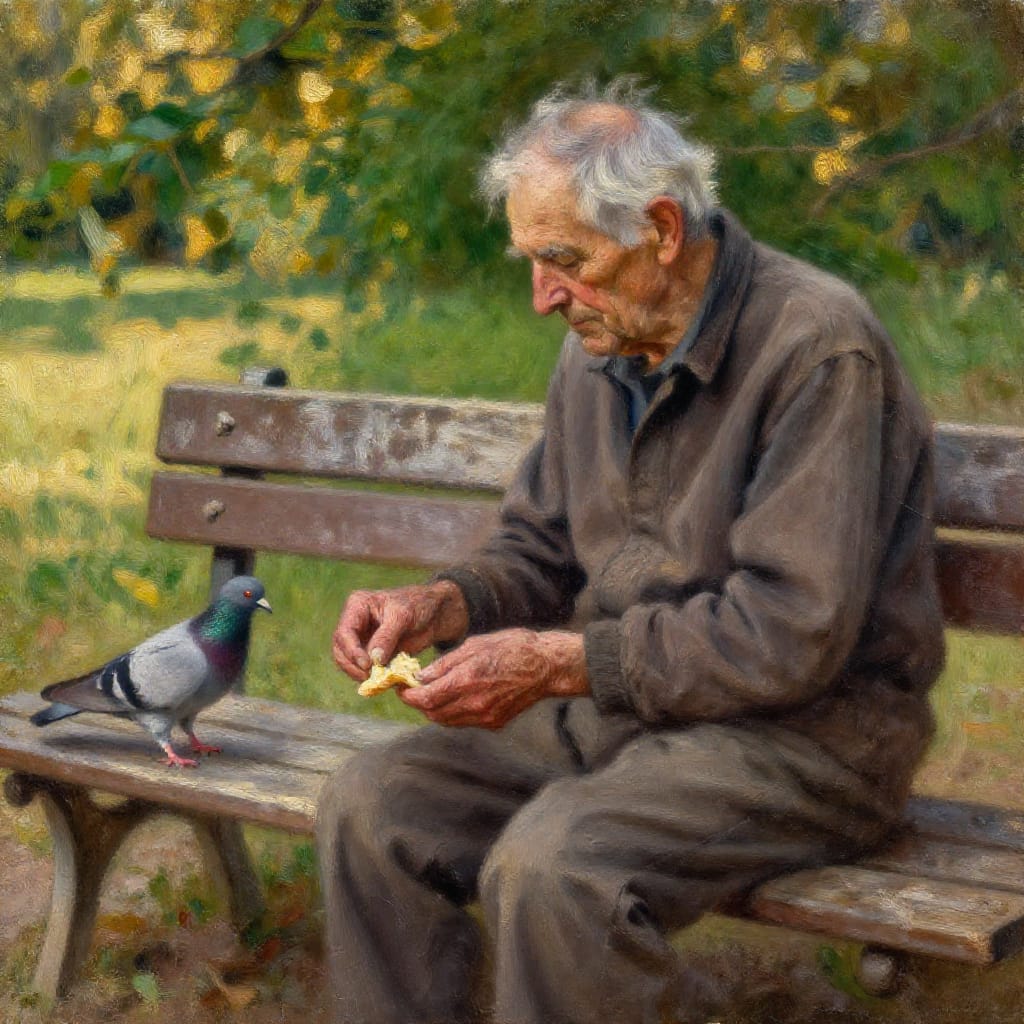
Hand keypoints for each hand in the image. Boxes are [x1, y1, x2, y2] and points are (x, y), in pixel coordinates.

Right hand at [332, 581, 468, 680]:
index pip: (344, 633)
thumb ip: (386, 637)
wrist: (435, 613)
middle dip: (353, 666)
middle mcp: (355, 623)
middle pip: (341, 651)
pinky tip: (384, 681)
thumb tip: (373, 659)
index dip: (351, 651)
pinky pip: (365, 669)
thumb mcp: (403, 616)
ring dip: (360, 674)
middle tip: (370, 678)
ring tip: (379, 680)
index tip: (367, 665)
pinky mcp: (372, 654)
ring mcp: (362, 640)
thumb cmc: (418, 605)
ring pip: (349, 663)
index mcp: (357, 606)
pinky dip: (372, 677)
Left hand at [400, 628, 588, 728]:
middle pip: (432, 713)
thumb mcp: (474, 645)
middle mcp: (473, 704)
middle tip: (414, 689)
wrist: (547, 666)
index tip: (402, 686)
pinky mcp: (494, 723)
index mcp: (466, 681)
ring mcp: (485, 717)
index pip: (424, 698)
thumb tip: (421, 677)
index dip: (408, 695)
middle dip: (418, 703)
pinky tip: (457, 696)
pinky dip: (453, 712)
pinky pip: (464, 721)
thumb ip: (445, 665)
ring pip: (446, 721)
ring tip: (433, 692)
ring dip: (434, 709)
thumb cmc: (512, 647)